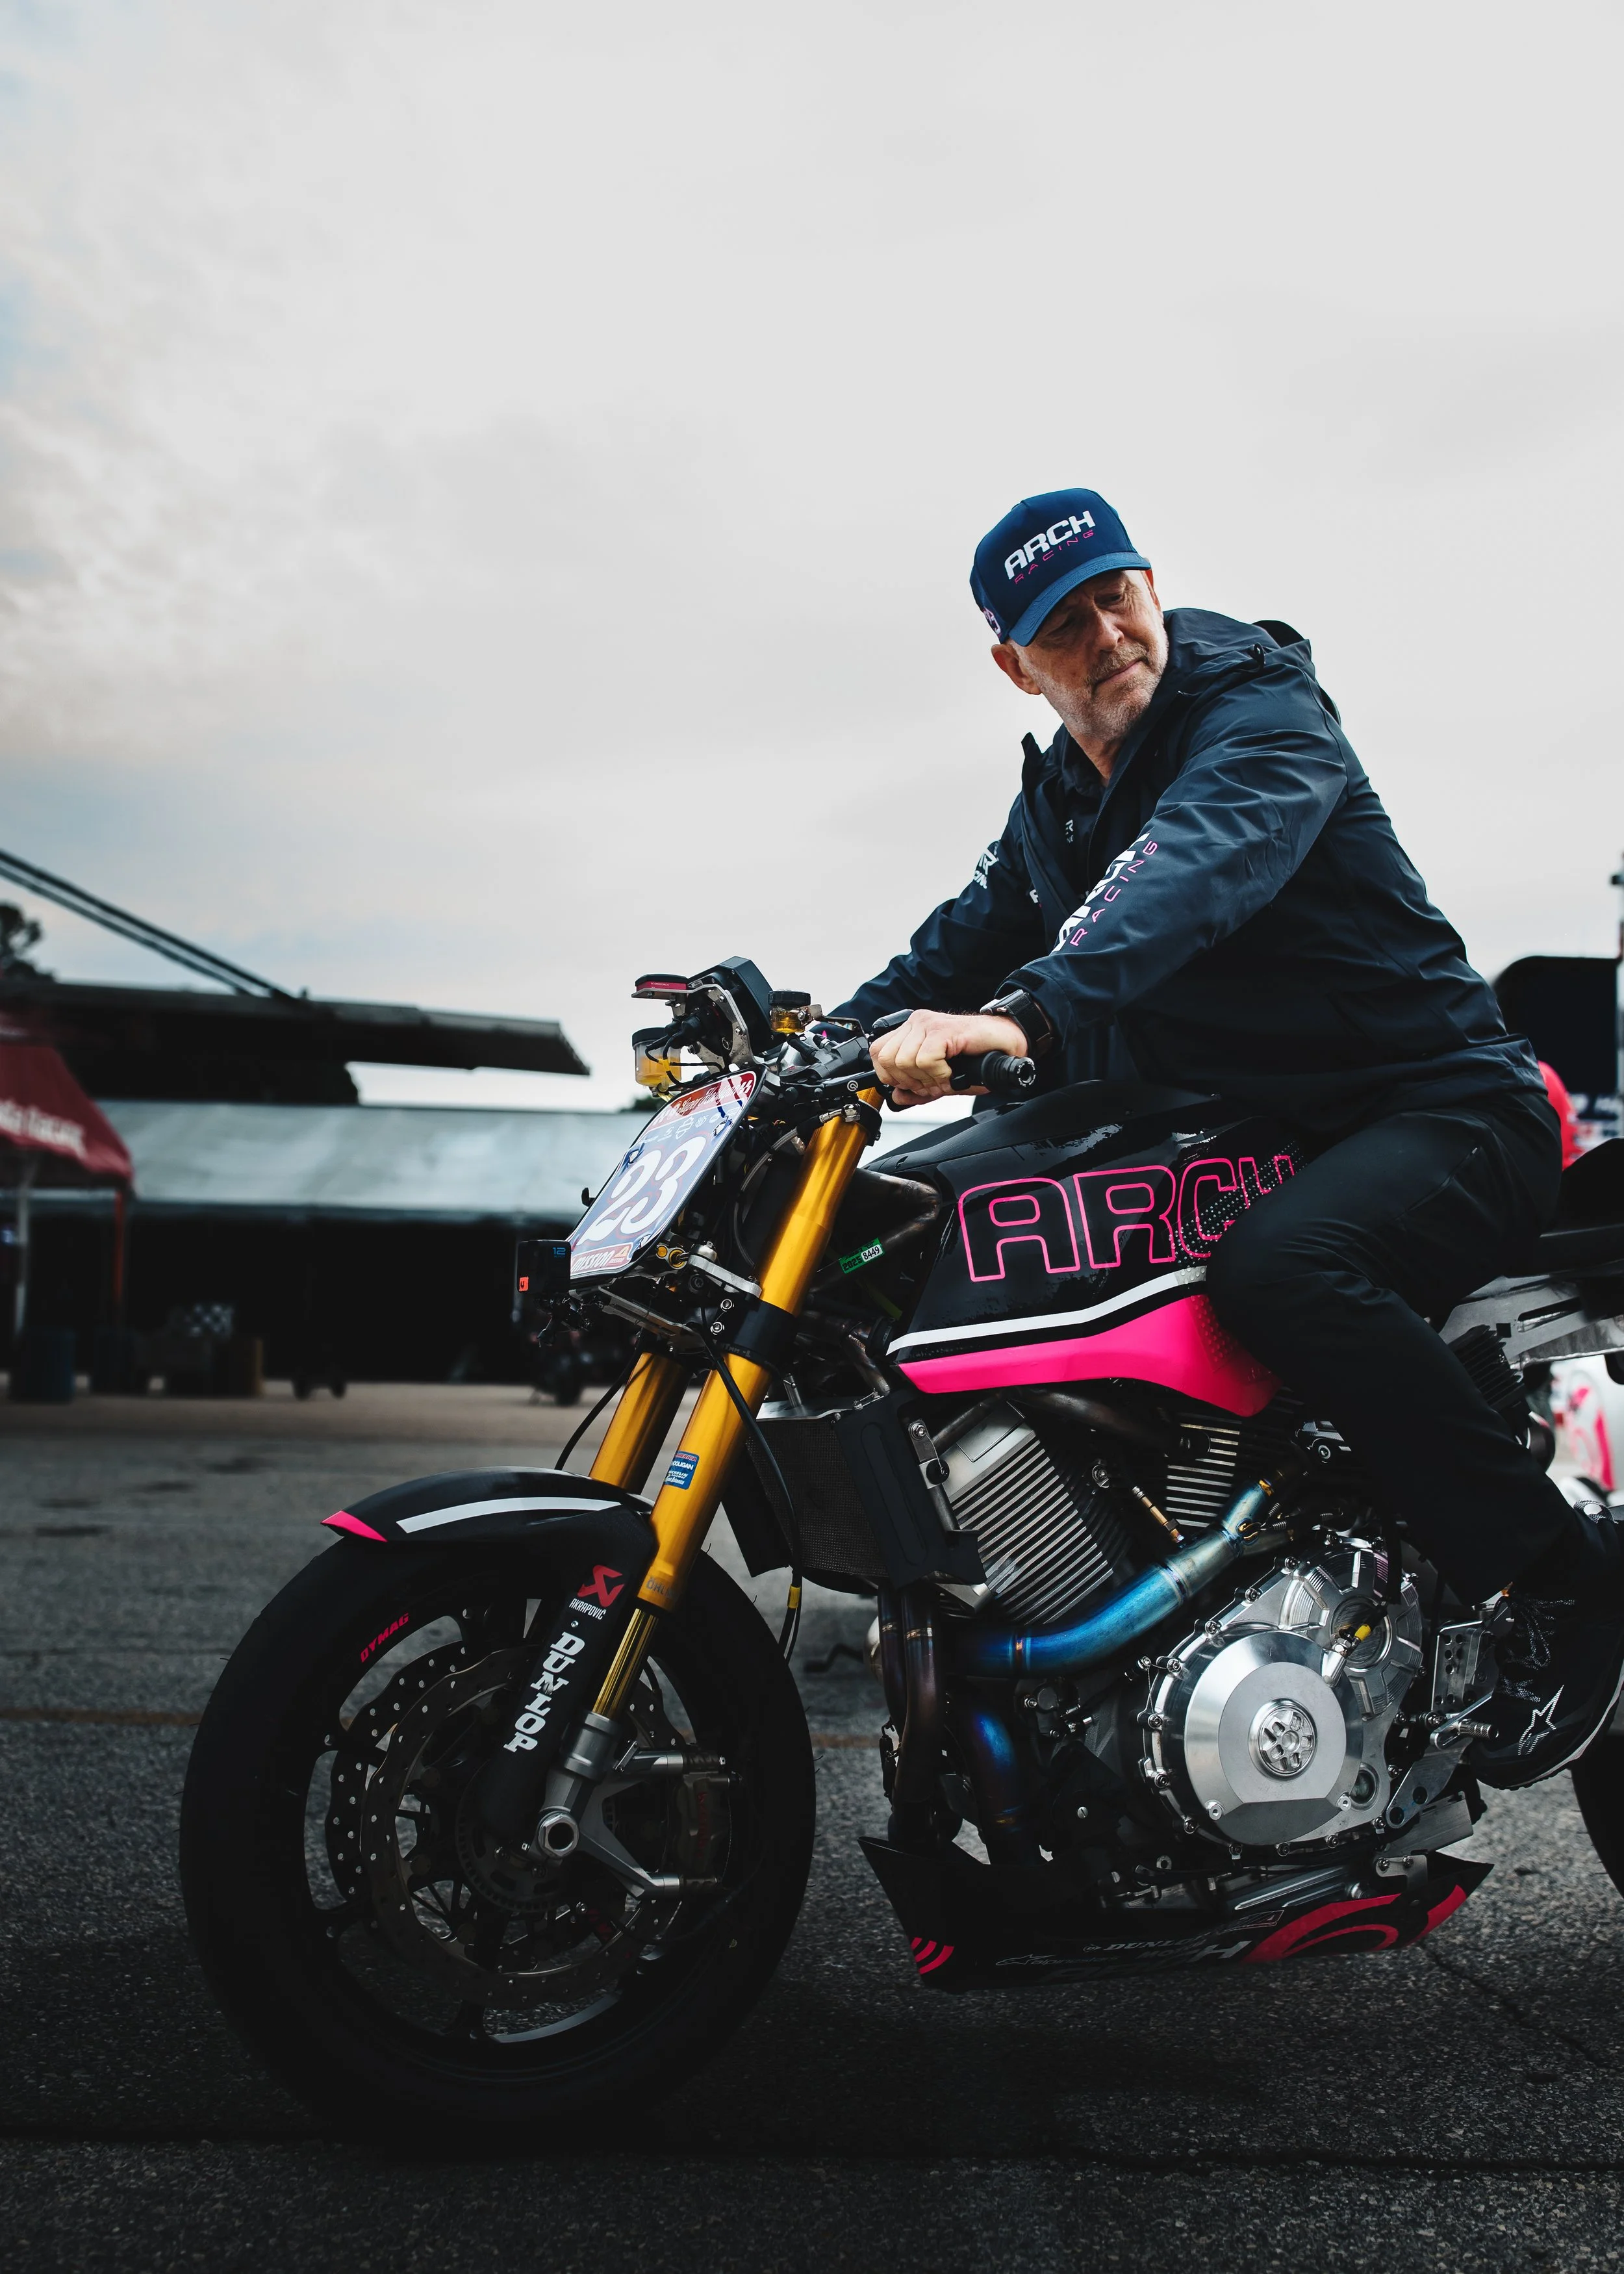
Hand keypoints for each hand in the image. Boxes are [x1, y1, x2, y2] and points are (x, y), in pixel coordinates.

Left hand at [869, 1009, 1028, 1107]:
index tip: (915, 1085)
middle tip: (932, 1083)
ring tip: (944, 1076)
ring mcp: (928, 1024)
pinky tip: (951, 1071)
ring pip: (904, 1060)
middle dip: (908, 1080)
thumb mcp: (941, 1080)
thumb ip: (917, 1089)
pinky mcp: (942, 1029)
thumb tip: (896, 1097)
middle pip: (886, 1059)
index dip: (891, 1077)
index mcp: (910, 1031)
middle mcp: (916, 1023)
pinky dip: (939, 1073)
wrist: (1006, 1044)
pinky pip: (925, 1059)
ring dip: (926, 1078)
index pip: (878, 1054)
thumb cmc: (978, 1057)